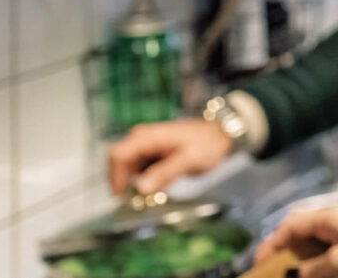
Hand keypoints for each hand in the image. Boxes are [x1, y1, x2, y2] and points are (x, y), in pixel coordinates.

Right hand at [108, 119, 234, 194]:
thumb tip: (141, 188)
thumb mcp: (189, 159)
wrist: (222, 135)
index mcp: (147, 137)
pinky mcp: (152, 157)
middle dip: (126, 185)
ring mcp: (146, 149)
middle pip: (120, 165)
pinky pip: (140, 173)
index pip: (117, 156)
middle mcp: (142, 141)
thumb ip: (165, 172)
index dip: (115, 178)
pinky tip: (160, 190)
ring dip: (136, 186)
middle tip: (139, 202)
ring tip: (153, 197)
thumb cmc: (208, 143)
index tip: (123, 197)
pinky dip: (146, 184)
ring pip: (129, 171)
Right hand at [254, 206, 337, 277]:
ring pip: (307, 242)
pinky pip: (319, 252)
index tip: (261, 262)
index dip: (272, 241)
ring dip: (293, 256)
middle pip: (297, 229)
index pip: (291, 223)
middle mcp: (334, 222)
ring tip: (282, 272)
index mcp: (331, 218)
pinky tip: (304, 273)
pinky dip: (308, 263)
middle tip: (268, 267)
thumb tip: (294, 273)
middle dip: (280, 246)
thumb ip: (313, 267)